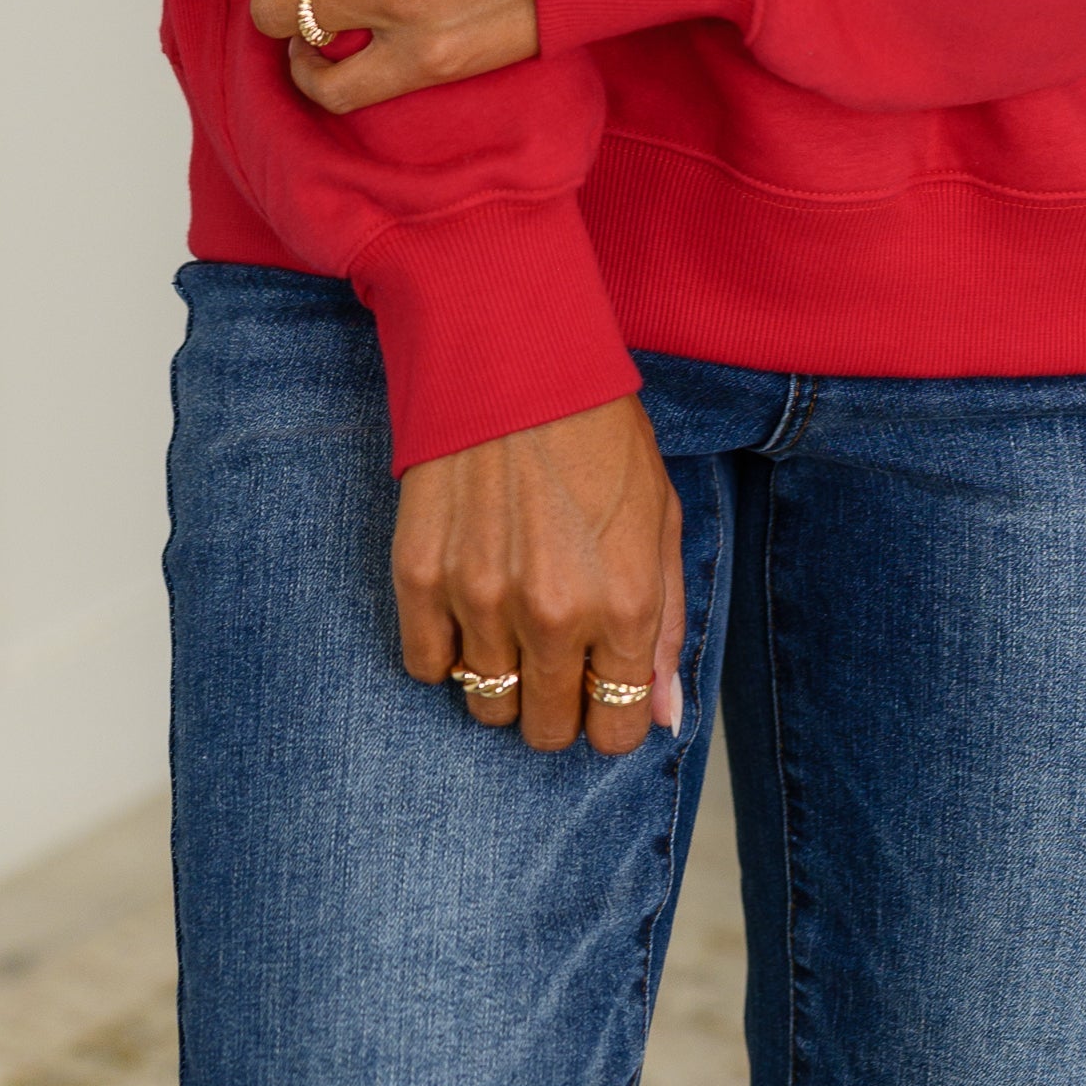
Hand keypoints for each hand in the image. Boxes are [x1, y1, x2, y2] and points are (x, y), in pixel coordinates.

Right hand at [395, 396, 686, 754]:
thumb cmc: (597, 431)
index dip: (614, 714)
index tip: (604, 689)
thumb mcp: (660, 517)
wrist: (511, 355)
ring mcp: (481, 600)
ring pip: (486, 706)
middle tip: (557, 652)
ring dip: (503, 675)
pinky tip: (469, 602)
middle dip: (559, 704)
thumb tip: (663, 716)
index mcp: (624, 601)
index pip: (619, 727)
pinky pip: (425, 666)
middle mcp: (553, 615)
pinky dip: (446, 649)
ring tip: (512, 615)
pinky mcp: (420, 577)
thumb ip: (665, 624)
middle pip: (548, 730)